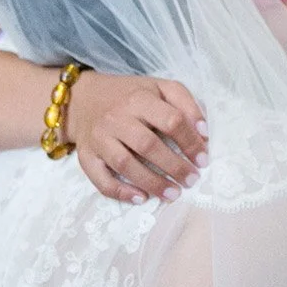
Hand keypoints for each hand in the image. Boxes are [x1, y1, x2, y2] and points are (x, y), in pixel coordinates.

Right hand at [68, 73, 207, 203]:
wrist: (82, 98)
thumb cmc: (130, 96)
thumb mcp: (160, 88)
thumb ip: (186, 103)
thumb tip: (203, 133)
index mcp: (139, 99)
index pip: (171, 120)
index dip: (190, 142)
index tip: (203, 159)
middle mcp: (116, 118)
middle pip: (148, 145)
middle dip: (174, 167)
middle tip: (192, 180)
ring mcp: (99, 138)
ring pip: (125, 164)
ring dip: (152, 183)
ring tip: (173, 194)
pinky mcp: (86, 156)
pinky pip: (100, 178)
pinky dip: (120, 192)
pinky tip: (141, 198)